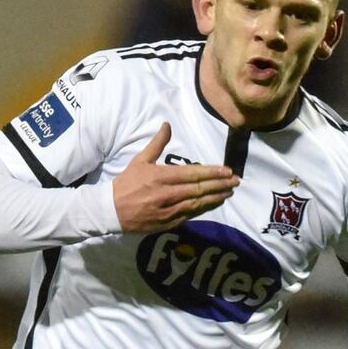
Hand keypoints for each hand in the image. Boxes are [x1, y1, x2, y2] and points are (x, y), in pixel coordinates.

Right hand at [113, 122, 239, 232]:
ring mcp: (168, 211)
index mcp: (160, 177)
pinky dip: (204, 209)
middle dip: (219, 185)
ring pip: (197, 204)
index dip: (211, 172)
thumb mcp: (140, 160)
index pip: (191, 174)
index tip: (226, 170)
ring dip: (216, 198)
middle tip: (236, 181)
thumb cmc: (127, 183)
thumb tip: (167, 124)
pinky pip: (190, 215)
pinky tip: (215, 203)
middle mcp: (166, 194)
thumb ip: (157, 143)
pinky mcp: (168, 223)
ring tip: (230, 192)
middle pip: (198, 189)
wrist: (111, 210)